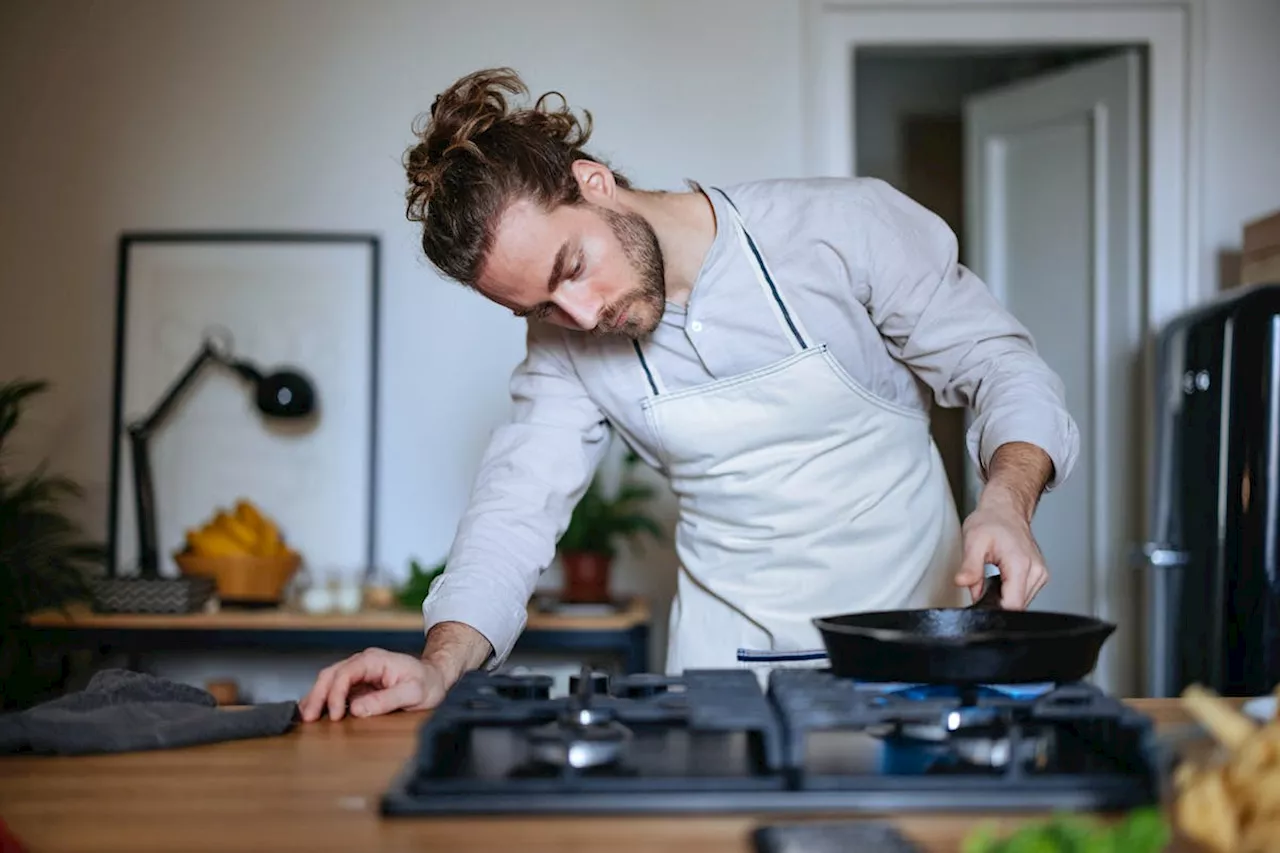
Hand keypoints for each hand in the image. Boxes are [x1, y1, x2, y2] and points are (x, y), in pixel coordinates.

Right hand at [299, 648, 450, 720]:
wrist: (436, 679)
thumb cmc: (428, 684)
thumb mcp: (413, 694)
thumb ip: (385, 701)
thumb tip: (356, 709)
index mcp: (375, 660)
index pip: (346, 673)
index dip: (336, 694)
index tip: (335, 715)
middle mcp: (364, 662)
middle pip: (331, 675)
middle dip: (318, 696)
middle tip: (309, 718)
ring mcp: (359, 672)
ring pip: (329, 680)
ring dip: (316, 697)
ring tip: (306, 717)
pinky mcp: (358, 683)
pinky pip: (335, 688)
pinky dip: (323, 699)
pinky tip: (314, 711)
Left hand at [955, 500, 1047, 609]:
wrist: (1005, 510)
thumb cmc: (991, 522)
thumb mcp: (973, 541)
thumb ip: (970, 566)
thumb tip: (962, 583)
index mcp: (1021, 564)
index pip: (1013, 605)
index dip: (995, 610)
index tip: (981, 604)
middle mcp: (1036, 571)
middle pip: (1017, 607)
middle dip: (997, 603)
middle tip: (982, 585)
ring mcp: (1040, 574)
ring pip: (1021, 603)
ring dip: (1004, 597)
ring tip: (992, 577)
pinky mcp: (1039, 576)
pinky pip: (1024, 594)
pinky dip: (1010, 591)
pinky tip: (1001, 578)